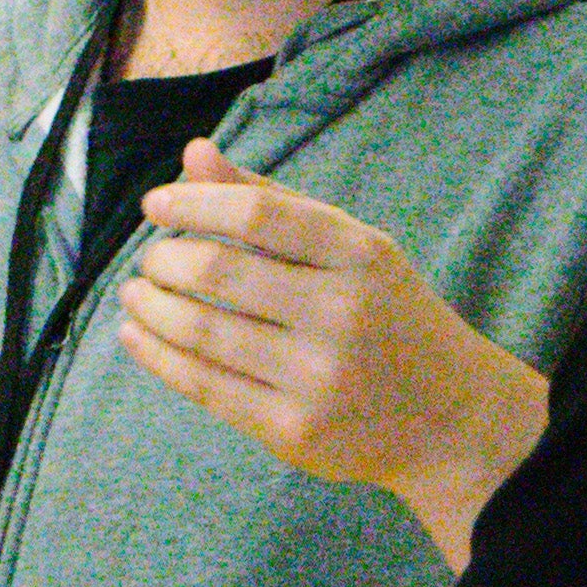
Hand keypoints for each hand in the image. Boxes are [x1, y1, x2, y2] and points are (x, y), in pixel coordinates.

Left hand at [119, 140, 548, 568]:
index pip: (255, 215)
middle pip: (217, 273)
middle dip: (163, 260)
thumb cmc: (387, 316)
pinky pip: (204, 387)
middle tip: (149, 259)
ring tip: (134, 294)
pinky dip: (157, 356)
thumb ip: (272, 202)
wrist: (452, 419)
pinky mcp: (293, 432)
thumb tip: (192, 155)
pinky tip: (138, 336)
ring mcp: (317, 378)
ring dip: (150, 308)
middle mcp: (341, 313)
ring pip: (201, 333)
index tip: (155, 204)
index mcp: (360, 254)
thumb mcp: (353, 248)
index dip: (192, 204)